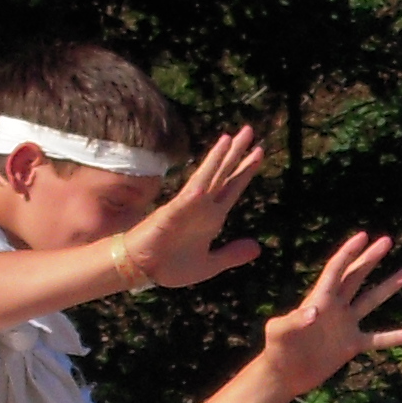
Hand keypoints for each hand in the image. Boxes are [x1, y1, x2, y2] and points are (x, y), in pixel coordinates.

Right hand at [126, 126, 269, 288]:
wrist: (143, 272)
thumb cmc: (171, 266)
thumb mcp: (210, 264)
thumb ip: (232, 255)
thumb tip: (257, 247)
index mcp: (212, 218)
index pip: (232, 187)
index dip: (245, 170)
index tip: (259, 152)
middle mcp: (202, 207)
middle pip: (223, 174)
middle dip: (236, 153)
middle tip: (250, 130)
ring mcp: (188, 207)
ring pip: (208, 177)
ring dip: (219, 158)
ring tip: (232, 138)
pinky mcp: (174, 212)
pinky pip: (190, 194)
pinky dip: (200, 182)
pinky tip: (211, 170)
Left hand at [257, 229, 401, 392]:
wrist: (284, 376)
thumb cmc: (277, 350)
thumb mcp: (279, 332)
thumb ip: (294, 320)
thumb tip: (314, 312)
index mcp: (319, 299)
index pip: (336, 269)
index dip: (349, 252)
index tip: (364, 236)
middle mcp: (335, 308)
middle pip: (356, 276)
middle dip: (370, 258)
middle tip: (387, 240)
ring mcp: (345, 325)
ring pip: (370, 301)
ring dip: (387, 287)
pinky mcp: (351, 345)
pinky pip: (378, 338)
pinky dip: (395, 336)